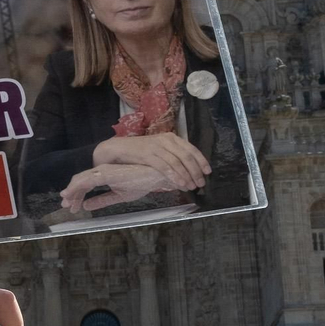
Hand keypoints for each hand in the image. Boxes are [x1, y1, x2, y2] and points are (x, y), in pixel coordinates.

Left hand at [60, 161, 184, 213]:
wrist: (156, 176)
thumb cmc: (141, 183)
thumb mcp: (118, 196)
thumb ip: (102, 200)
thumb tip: (87, 206)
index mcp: (104, 175)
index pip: (85, 184)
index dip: (76, 195)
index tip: (71, 207)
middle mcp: (101, 171)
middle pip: (80, 182)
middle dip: (71, 194)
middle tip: (65, 206)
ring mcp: (103, 171)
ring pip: (80, 180)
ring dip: (72, 192)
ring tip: (66, 203)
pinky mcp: (106, 172)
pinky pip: (87, 180)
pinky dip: (76, 187)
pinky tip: (71, 195)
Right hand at [91, 130, 208, 191]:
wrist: (117, 149)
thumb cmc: (138, 152)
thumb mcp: (158, 150)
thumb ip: (171, 156)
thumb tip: (186, 171)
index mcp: (171, 138)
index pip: (191, 148)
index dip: (201, 160)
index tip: (207, 172)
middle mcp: (166, 140)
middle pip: (187, 156)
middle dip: (196, 171)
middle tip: (200, 183)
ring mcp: (157, 147)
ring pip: (178, 162)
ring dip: (187, 176)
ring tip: (191, 187)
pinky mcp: (148, 155)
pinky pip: (165, 167)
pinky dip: (175, 176)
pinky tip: (180, 184)